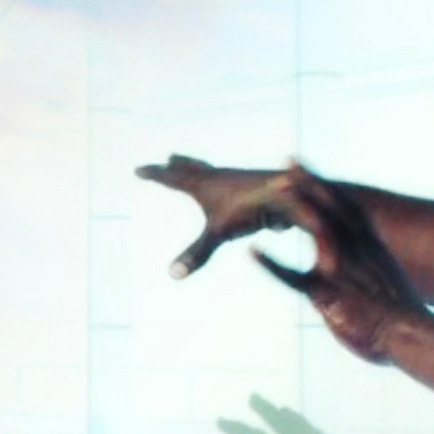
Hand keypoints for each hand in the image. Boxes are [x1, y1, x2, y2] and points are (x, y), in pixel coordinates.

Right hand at [134, 154, 296, 277]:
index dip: (155, 175)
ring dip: (205, 170)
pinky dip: (229, 182)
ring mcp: (242, 180)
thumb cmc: (257, 209)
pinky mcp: (259, 187)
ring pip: (219, 174)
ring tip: (199, 168)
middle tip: (169, 159)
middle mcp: (223, 177)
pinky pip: (237, 185)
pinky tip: (237, 189)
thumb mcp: (221, 231)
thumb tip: (171, 275)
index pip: (173, 179)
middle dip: (180, 166)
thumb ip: (198, 252)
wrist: (296, 191)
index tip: (137, 169)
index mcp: (206, 184)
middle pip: (196, 170)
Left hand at [252, 167, 426, 363]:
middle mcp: (356, 254)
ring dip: (291, 209)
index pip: (348, 210)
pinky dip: (271, 265)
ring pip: (312, 231)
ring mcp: (341, 272)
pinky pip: (293, 277)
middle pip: (329, 209)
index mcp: (372, 251)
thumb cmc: (405, 324)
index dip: (328, 190)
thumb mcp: (390, 294)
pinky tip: (251, 253)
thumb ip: (372, 281)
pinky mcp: (328, 295)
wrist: (414, 337)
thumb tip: (366, 280)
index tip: (312, 172)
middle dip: (308, 182)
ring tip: (269, 189)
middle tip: (288, 160)